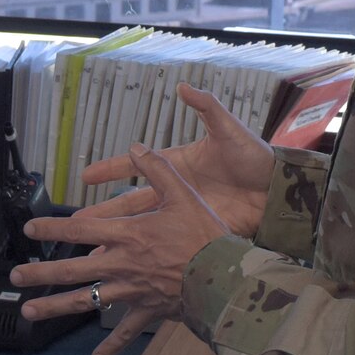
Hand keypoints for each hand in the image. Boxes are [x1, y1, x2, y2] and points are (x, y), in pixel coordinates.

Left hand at [13, 145, 231, 354]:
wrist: (226, 277)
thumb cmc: (206, 235)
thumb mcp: (184, 194)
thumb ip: (158, 169)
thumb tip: (136, 146)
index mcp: (128, 235)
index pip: (81, 228)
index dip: (53, 226)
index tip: (29, 229)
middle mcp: (122, 264)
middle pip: (72, 268)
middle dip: (41, 272)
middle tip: (15, 276)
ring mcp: (131, 290)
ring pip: (85, 301)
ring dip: (55, 306)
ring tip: (28, 312)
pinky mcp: (147, 310)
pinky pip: (125, 331)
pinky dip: (111, 346)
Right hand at [73, 83, 272, 236]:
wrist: (278, 190)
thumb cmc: (254, 157)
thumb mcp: (228, 129)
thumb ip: (206, 107)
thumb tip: (184, 86)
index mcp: (177, 163)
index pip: (136, 165)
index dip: (111, 169)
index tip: (86, 176)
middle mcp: (174, 189)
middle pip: (130, 203)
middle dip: (103, 212)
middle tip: (76, 223)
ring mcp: (183, 212)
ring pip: (141, 228)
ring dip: (117, 239)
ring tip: (92, 252)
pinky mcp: (194, 230)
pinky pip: (163, 245)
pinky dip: (146, 254)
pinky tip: (128, 268)